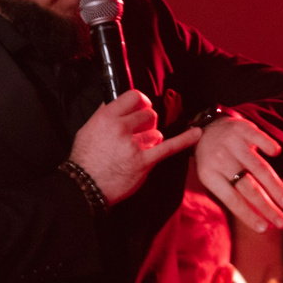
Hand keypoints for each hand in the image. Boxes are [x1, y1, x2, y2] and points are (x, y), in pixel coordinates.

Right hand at [71, 92, 202, 204]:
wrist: (85, 185)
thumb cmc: (86, 159)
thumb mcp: (88, 129)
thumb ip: (105, 114)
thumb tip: (122, 103)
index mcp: (107, 117)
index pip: (134, 96)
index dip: (141, 102)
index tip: (142, 107)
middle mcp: (121, 128)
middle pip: (149, 114)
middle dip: (147, 123)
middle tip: (138, 134)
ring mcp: (133, 145)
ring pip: (157, 132)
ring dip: (151, 140)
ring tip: (137, 150)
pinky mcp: (144, 161)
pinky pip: (169, 147)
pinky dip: (185, 139)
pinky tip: (196, 133)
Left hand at [196, 114, 282, 233]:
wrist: (207, 127)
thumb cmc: (216, 161)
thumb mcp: (215, 179)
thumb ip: (236, 198)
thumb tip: (264, 225)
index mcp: (209, 175)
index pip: (232, 200)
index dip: (248, 215)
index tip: (265, 229)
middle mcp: (220, 160)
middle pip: (248, 187)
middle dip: (267, 207)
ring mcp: (232, 143)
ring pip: (258, 168)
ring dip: (276, 186)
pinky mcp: (244, 128)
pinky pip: (259, 138)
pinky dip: (268, 145)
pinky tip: (276, 154)